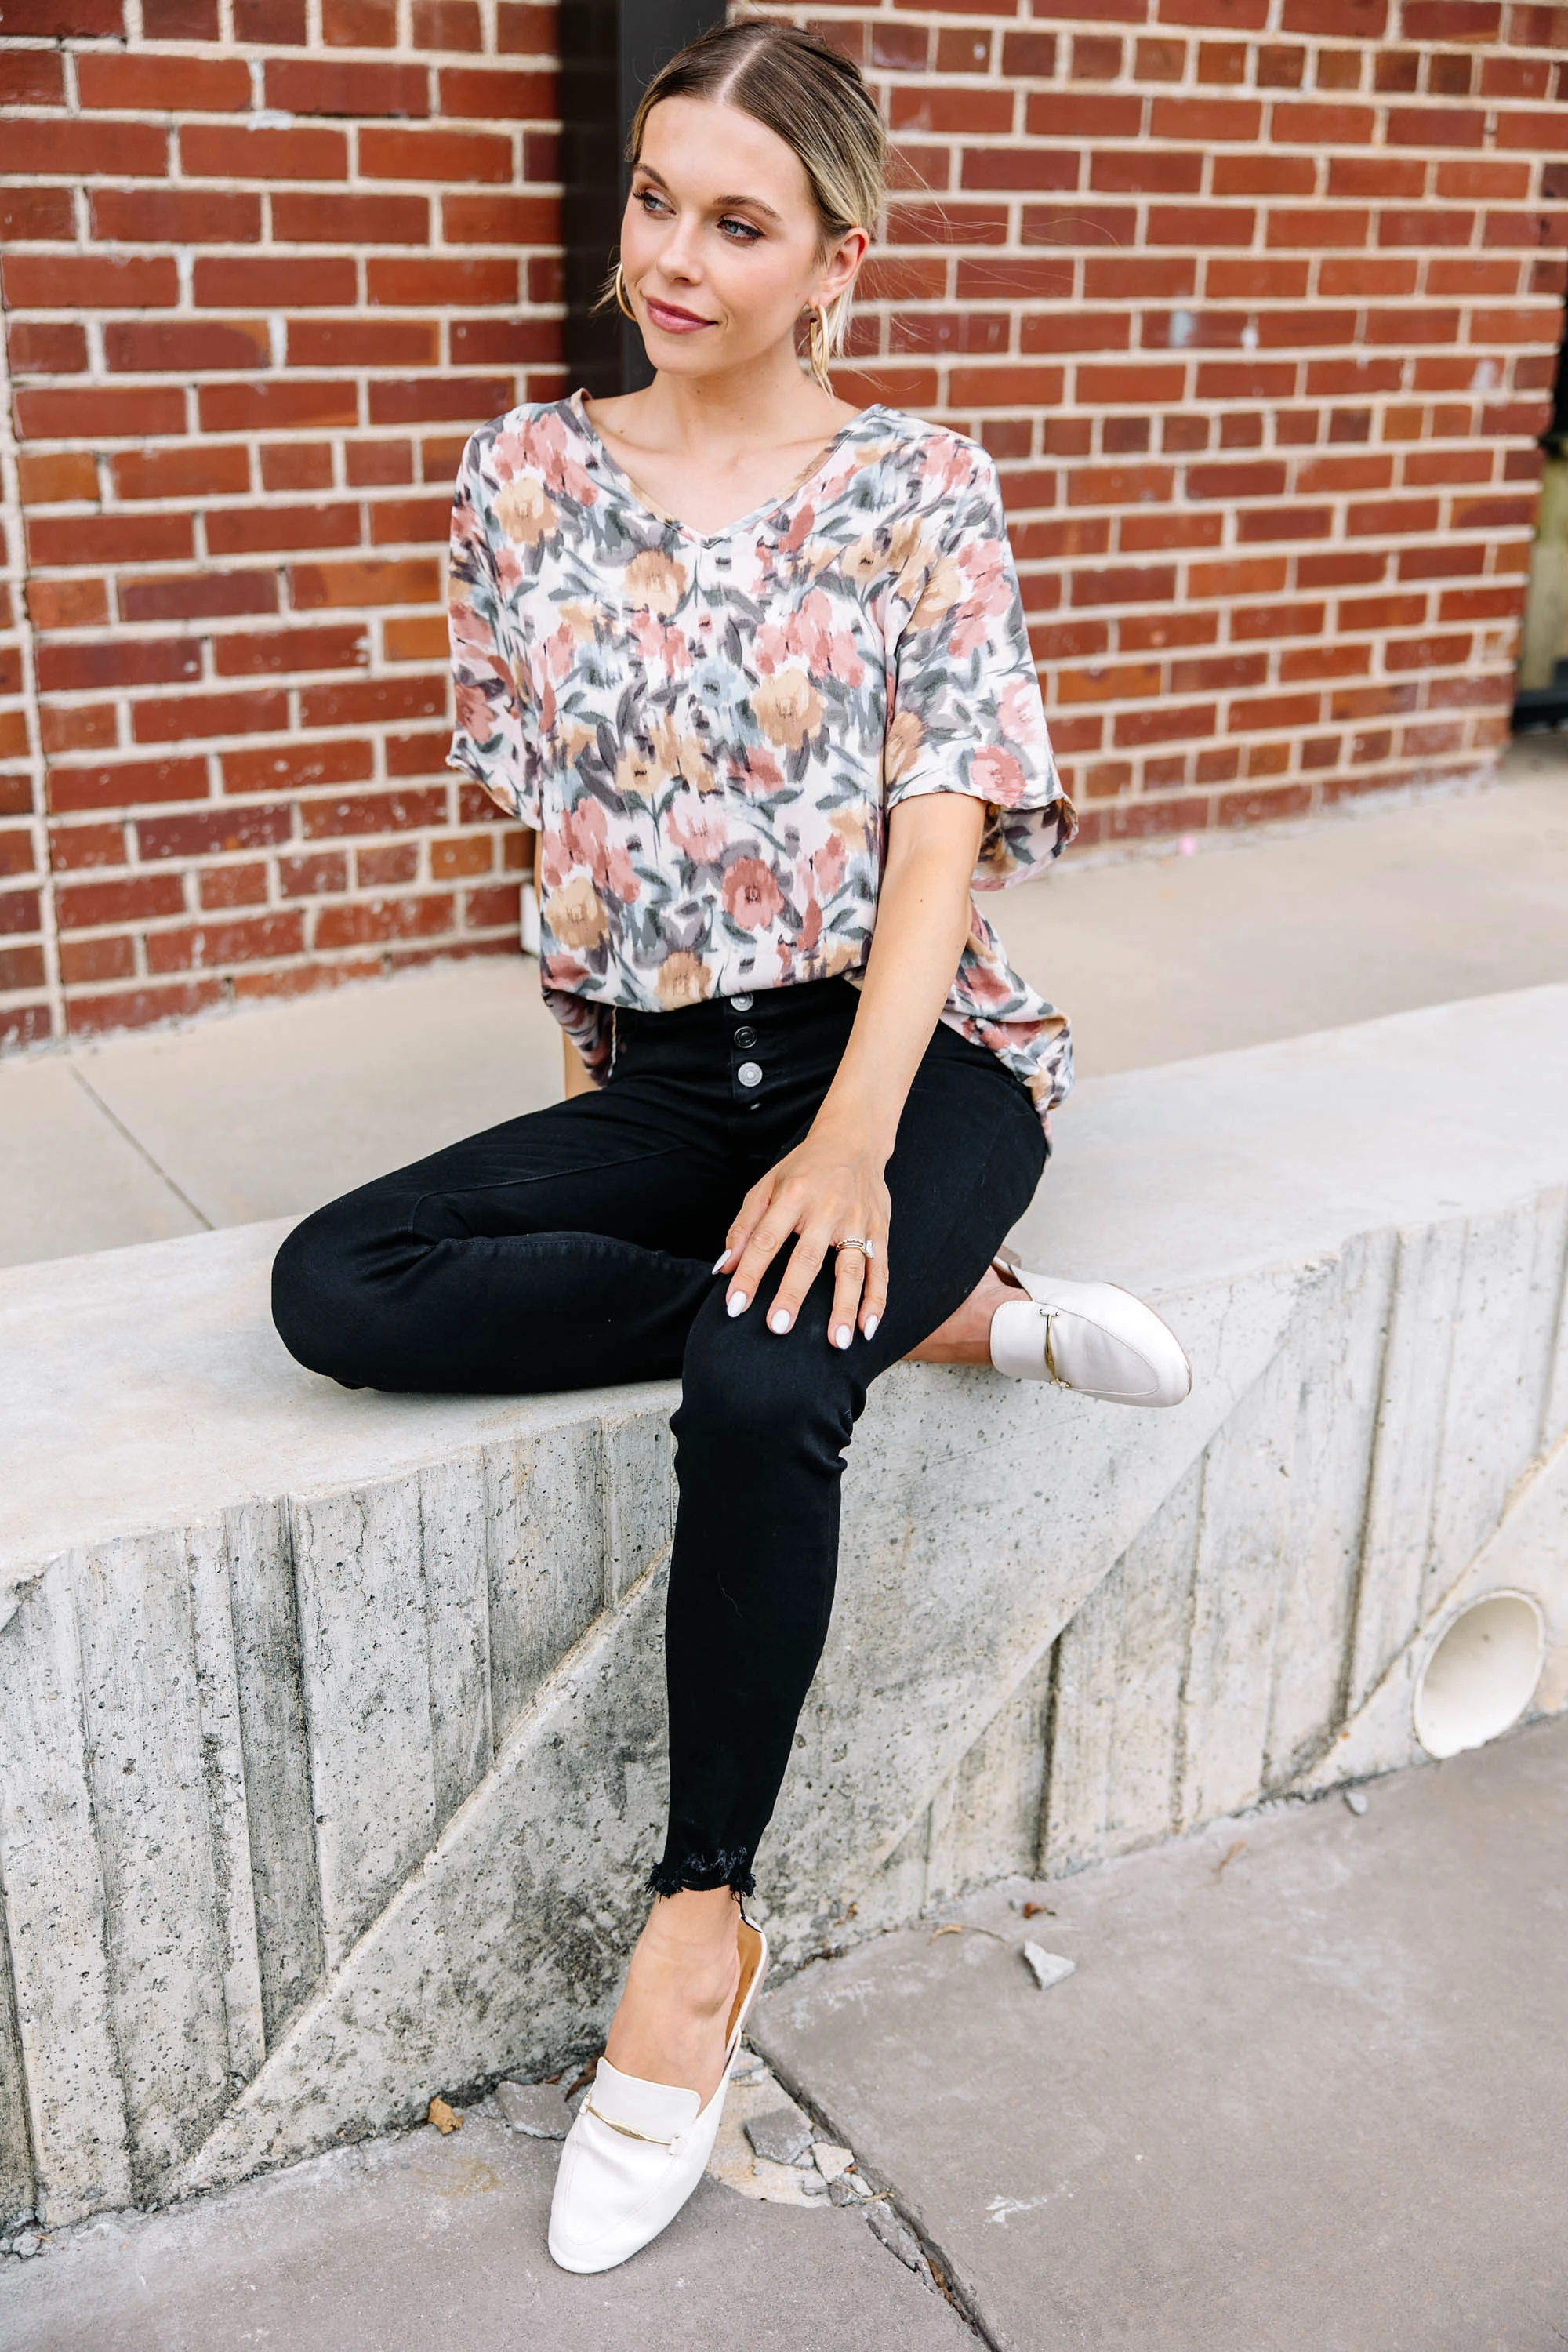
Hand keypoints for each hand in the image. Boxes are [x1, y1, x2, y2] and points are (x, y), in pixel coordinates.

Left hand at [714, 1116, 889, 1347]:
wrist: (854, 1140)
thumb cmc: (803, 1169)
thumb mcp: (766, 1185)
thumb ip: (744, 1226)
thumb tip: (724, 1268)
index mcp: (793, 1195)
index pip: (765, 1240)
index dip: (749, 1274)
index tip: (734, 1306)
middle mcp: (826, 1209)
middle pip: (807, 1258)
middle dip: (792, 1294)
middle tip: (778, 1328)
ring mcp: (857, 1220)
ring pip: (851, 1269)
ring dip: (844, 1307)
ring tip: (836, 1342)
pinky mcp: (880, 1230)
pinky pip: (880, 1270)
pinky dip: (876, 1301)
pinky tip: (868, 1328)